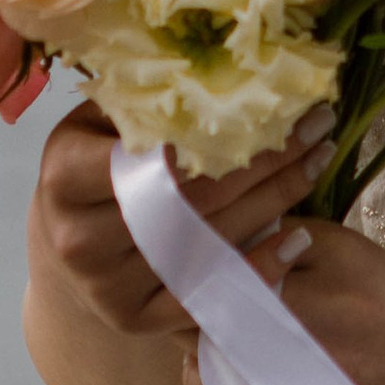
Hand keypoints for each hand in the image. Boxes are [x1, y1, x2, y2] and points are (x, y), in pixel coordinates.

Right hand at [30, 101, 331, 352]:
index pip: (158, 153)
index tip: (287, 103)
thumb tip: (225, 66)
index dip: (228, 131)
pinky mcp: (134, 319)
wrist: (66, 238)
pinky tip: (299, 238)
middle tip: (319, 127)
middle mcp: (81, 236)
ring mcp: (107, 285)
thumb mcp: (99, 120)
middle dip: (268, 160)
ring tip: (318, 163)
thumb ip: (145, 100)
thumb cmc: (92, 162)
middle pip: (196, 197)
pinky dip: (258, 269)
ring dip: (276, 204)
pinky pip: (207, 295)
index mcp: (66, 174)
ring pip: (210, 243)